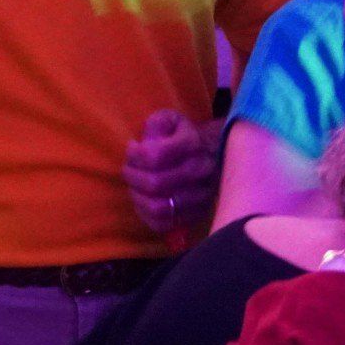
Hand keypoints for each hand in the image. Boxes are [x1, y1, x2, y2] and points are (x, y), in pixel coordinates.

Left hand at [124, 110, 221, 233]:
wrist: (216, 152)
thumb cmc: (184, 136)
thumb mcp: (171, 120)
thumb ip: (155, 124)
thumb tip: (143, 142)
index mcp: (193, 144)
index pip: (154, 156)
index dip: (134, 154)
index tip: (132, 147)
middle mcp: (201, 171)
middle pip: (155, 184)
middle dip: (132, 177)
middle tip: (128, 169)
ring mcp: (202, 196)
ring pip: (159, 207)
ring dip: (137, 197)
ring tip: (134, 186)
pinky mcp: (198, 214)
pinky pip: (164, 224)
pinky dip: (146, 215)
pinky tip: (143, 200)